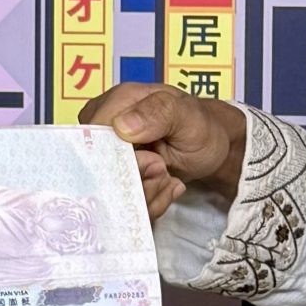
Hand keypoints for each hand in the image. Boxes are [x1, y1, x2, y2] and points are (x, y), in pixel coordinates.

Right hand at [79, 84, 247, 221]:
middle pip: (100, 172)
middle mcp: (103, 129)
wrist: (211, 146)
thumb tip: (121, 126)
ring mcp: (108, 155)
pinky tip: (166, 185)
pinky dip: (148, 201)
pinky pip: (123, 202)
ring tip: (169, 179)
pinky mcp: (116, 177)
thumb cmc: (200, 125)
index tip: (155, 163)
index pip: (94, 140)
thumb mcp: (187, 115)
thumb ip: (157, 113)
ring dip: (147, 194)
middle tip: (165, 173)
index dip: (120, 160)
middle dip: (138, 182)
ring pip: (111, 194)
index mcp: (115, 104)